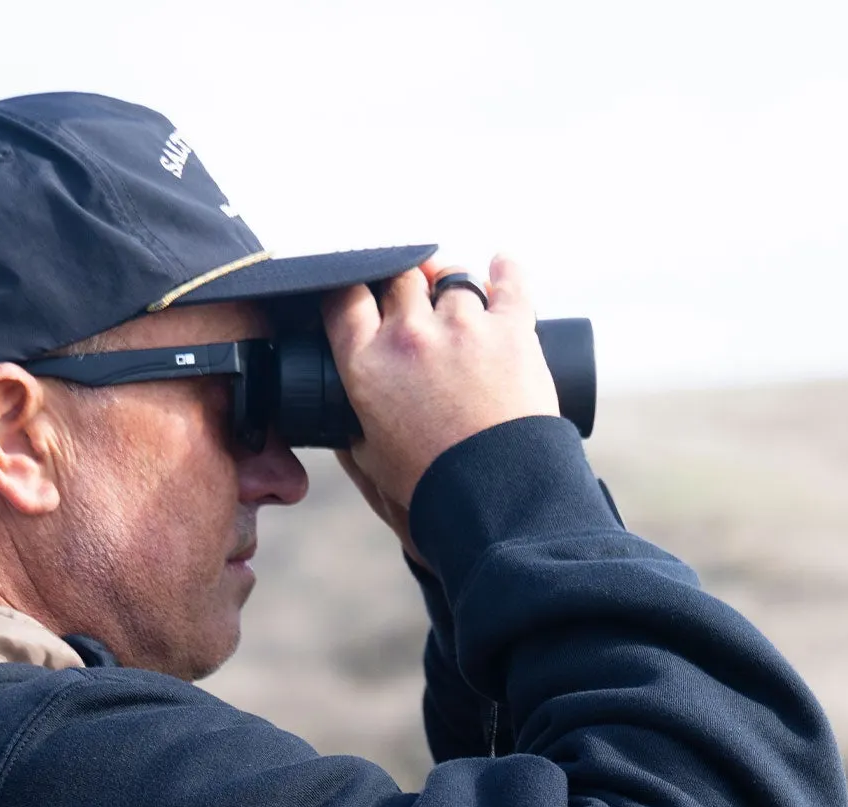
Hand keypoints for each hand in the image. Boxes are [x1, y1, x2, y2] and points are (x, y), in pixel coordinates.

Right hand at [323, 256, 560, 529]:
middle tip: (412, 301)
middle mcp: (410, 336)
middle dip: (403, 285)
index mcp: (367, 365)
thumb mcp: (370, 461)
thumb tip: (336, 412)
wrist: (495, 502)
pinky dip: (506, 270)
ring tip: (455, 301)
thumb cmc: (431, 488)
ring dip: (450, 284)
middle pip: (399, 277)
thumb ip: (348, 426)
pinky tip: (502, 264)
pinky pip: (510, 281)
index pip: (344, 297)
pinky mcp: (512, 331)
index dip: (351, 289)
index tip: (361, 295)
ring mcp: (463, 328)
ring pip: (452, 276)